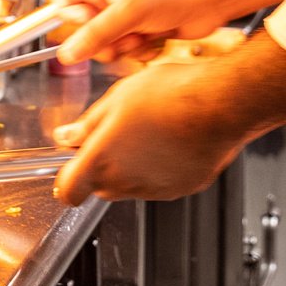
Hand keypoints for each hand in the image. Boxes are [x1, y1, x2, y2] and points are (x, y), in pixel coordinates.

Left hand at [50, 61, 250, 203]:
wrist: (220, 104)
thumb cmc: (173, 95)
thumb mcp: (119, 98)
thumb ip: (88, 124)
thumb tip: (67, 136)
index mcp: (102, 159)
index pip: (69, 190)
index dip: (66, 181)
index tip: (70, 169)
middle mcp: (126, 181)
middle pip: (100, 186)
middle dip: (100, 167)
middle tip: (114, 136)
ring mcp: (154, 188)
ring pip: (130, 186)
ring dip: (130, 168)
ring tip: (147, 132)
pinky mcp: (180, 188)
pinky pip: (159, 185)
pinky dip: (158, 170)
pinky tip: (168, 142)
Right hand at [54, 0, 285, 68]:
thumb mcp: (130, 12)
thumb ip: (96, 34)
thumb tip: (66, 53)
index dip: (69, 16)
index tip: (85, 25)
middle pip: (84, 30)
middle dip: (101, 41)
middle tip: (121, 34)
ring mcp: (128, 16)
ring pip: (107, 45)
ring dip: (123, 47)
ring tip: (142, 35)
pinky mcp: (144, 31)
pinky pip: (128, 51)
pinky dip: (140, 51)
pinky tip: (155, 40)